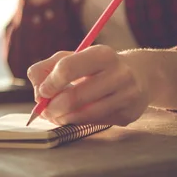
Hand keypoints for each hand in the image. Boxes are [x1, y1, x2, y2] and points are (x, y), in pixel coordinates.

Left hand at [26, 46, 149, 126]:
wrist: (140, 75)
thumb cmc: (98, 65)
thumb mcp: (74, 57)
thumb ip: (48, 67)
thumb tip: (36, 89)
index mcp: (103, 54)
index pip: (67, 69)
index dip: (49, 83)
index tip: (42, 91)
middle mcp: (118, 75)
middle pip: (74, 97)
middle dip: (52, 106)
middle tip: (44, 109)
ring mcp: (126, 97)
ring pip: (83, 115)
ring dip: (62, 117)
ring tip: (55, 114)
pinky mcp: (128, 115)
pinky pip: (94, 123)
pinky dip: (78, 121)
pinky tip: (74, 115)